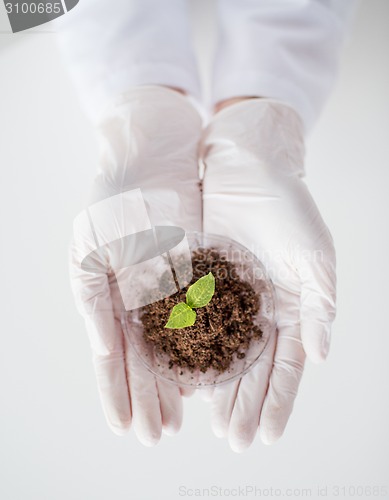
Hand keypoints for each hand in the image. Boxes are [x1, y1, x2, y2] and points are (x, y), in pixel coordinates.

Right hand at [70, 86, 201, 444]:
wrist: (156, 153)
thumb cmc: (118, 192)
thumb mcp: (99, 242)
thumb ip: (100, 294)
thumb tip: (111, 345)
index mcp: (103, 291)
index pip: (109, 351)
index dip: (116, 389)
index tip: (124, 426)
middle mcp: (134, 296)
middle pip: (141, 356)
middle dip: (147, 396)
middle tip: (156, 436)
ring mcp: (164, 288)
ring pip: (169, 346)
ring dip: (173, 381)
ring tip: (179, 419)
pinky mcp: (195, 275)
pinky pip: (198, 319)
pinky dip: (200, 348)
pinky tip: (206, 374)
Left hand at [201, 99, 335, 450]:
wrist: (247, 165)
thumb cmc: (288, 205)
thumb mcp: (313, 254)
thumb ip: (319, 305)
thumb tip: (321, 356)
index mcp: (290, 306)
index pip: (286, 364)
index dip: (279, 400)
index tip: (268, 435)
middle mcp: (258, 308)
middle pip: (252, 365)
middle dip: (245, 403)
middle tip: (233, 441)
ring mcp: (227, 297)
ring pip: (221, 351)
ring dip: (218, 387)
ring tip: (210, 422)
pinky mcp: (197, 280)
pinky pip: (192, 322)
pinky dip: (187, 351)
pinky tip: (183, 378)